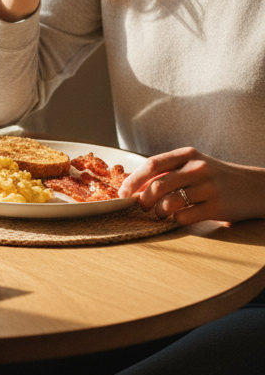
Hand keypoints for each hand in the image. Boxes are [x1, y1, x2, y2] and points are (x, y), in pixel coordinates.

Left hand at [118, 146, 264, 224]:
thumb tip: (133, 183)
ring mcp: (208, 187)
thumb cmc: (216, 177)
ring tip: (161, 214)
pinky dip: (176, 220)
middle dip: (143, 199)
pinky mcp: (217, 207)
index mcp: (188, 154)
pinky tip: (180, 218)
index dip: (134, 180)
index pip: (153, 164)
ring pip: (169, 202)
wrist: (255, 187)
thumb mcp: (194, 165)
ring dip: (158, 212)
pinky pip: (185, 217)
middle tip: (141, 207)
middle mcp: (197, 168)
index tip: (122, 193)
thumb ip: (168, 171)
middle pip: (157, 185)